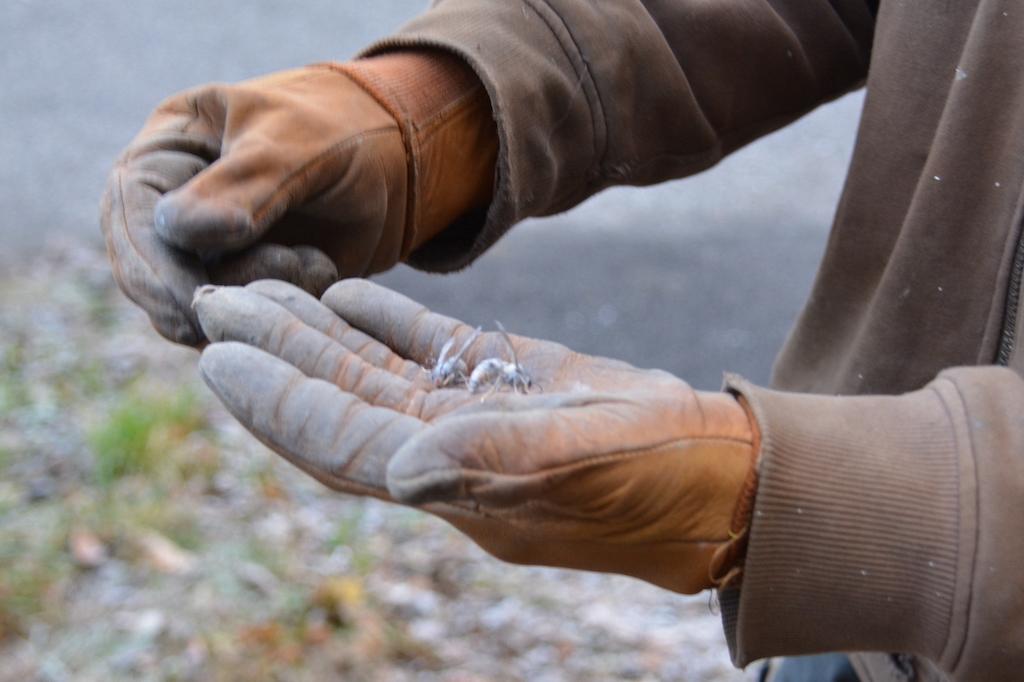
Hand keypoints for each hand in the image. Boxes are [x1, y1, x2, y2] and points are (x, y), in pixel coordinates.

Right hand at [101, 52, 495, 344]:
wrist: (398, 165)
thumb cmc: (343, 135)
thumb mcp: (297, 146)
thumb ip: (241, 185)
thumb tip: (175, 229)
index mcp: (168, 150)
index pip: (129, 211)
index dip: (150, 264)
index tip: (190, 301)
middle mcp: (172, 204)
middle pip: (147, 272)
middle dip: (201, 295)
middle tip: (260, 301)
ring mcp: (205, 253)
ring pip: (191, 307)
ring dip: (252, 301)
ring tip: (313, 262)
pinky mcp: (243, 288)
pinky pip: (239, 322)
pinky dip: (278, 312)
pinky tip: (321, 272)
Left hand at [193, 280, 758, 592]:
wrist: (722, 476)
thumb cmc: (663, 477)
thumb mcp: (585, 462)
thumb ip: (492, 463)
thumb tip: (396, 472)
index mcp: (456, 479)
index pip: (342, 441)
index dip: (279, 403)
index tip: (218, 357)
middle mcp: (449, 454)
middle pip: (342, 403)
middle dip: (278, 357)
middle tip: (216, 304)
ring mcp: (476, 421)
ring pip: (377, 375)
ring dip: (319, 336)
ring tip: (263, 294)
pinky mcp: (509, 389)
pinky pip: (432, 354)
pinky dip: (389, 325)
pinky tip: (351, 296)